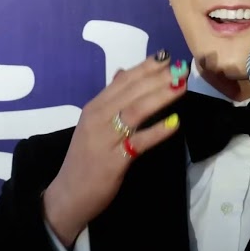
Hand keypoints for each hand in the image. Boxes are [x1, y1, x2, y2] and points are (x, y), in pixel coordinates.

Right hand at [42, 53, 187, 246]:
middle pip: (131, 92)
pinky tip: (174, 124)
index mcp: (94, 107)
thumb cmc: (85, 158)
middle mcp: (98, 118)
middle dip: (157, 78)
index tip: (167, 56)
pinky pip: (138, 142)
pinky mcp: (113, 161)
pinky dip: (157, 132)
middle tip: (181, 68)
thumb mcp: (94, 123)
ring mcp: (104, 139)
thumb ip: (110, 98)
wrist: (69, 193)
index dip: (145, 67)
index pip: (123, 81)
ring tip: (180, 87)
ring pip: (135, 111)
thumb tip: (122, 72)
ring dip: (159, 97)